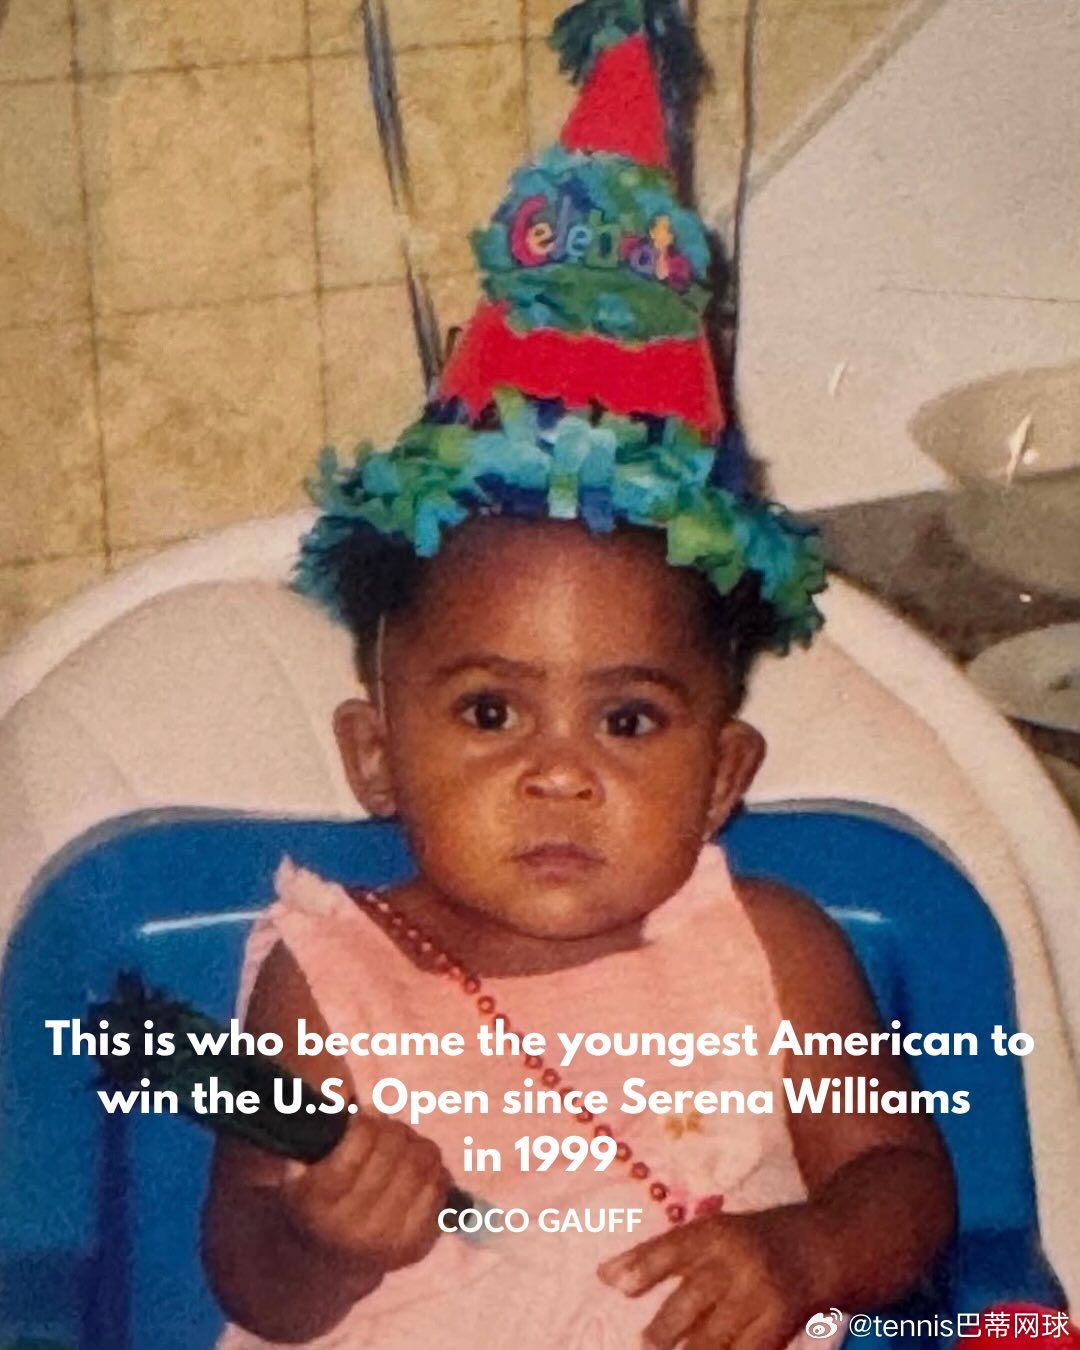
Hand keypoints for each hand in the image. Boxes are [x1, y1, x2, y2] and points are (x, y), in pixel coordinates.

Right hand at [281, 1114, 450, 1275]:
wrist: (327, 1260)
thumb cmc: (314, 1197)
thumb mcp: (296, 1166)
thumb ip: (313, 1130)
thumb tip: (345, 1095)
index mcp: (317, 1202)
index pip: (360, 1141)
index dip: (366, 1121)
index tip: (362, 1118)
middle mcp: (352, 1226)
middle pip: (394, 1148)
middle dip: (392, 1129)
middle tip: (384, 1128)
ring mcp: (387, 1240)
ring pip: (422, 1163)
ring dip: (415, 1143)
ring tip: (400, 1144)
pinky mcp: (416, 1246)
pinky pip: (440, 1187)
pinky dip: (434, 1167)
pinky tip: (417, 1166)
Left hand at [598, 1208, 815, 1349]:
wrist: (827, 1244)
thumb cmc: (758, 1241)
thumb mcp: (717, 1233)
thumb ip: (669, 1254)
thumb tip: (607, 1277)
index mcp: (716, 1230)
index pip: (670, 1248)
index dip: (640, 1265)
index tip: (609, 1282)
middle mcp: (736, 1257)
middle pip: (690, 1298)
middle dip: (664, 1329)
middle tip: (645, 1344)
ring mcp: (760, 1289)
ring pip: (714, 1334)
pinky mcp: (781, 1318)